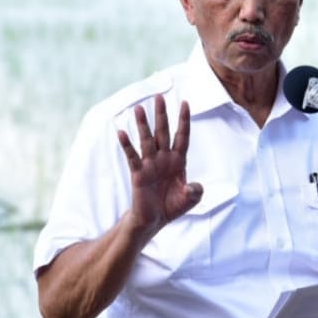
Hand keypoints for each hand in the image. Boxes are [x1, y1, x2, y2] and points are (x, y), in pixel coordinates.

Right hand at [117, 95, 202, 241]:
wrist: (155, 221)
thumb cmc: (172, 206)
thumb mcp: (189, 199)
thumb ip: (195, 192)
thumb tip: (194, 187)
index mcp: (178, 161)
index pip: (182, 136)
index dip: (184, 120)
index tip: (185, 102)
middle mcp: (164, 158)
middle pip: (163, 132)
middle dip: (162, 115)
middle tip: (159, 97)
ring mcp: (150, 164)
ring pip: (147, 140)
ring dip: (143, 125)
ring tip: (139, 109)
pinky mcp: (139, 173)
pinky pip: (132, 157)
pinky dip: (127, 145)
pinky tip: (122, 132)